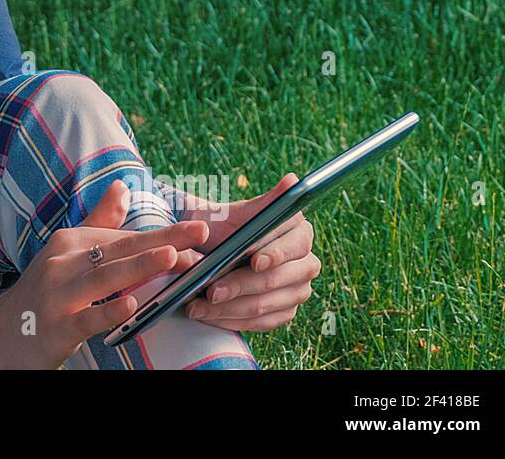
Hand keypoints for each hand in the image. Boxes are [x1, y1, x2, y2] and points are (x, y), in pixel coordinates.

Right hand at [0, 179, 210, 368]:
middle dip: (163, 241)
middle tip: (200, 234)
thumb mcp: (64, 252)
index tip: (199, 233)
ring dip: (139, 266)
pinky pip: (87, 319)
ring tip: (171, 257)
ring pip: (105, 278)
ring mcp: (59, 294)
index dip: (163, 235)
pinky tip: (131, 307)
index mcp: (70, 242)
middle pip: (120, 250)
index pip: (124, 236)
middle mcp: (64, 262)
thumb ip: (97, 221)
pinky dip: (108, 311)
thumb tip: (122, 185)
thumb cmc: (39, 294)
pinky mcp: (56, 327)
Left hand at [177, 173, 321, 331]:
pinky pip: (262, 322)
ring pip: (267, 304)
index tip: (254, 261)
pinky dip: (232, 320)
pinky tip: (209, 316)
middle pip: (278, 280)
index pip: (294, 246)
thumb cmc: (223, 226)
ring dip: (230, 308)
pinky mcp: (284, 311)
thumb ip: (264, 202)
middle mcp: (306, 262)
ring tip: (199, 306)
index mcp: (299, 231)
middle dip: (241, 286)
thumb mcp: (236, 212)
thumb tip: (292, 180)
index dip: (274, 254)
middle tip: (211, 291)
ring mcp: (298, 289)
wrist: (208, 248)